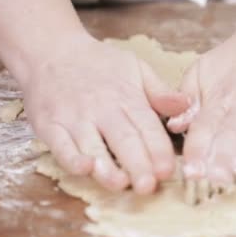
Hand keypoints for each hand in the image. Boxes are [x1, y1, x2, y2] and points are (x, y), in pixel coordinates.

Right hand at [21, 38, 188, 193]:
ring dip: (106, 167)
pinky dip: (71, 158)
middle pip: (123, 140)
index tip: (168, 170)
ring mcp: (74, 118)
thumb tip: (186, 104)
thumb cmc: (98, 63)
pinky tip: (84, 168)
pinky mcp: (49, 125)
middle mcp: (102, 109)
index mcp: (127, 97)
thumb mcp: (135, 68)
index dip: (158, 150)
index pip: (147, 127)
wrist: (50, 50)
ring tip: (120, 184)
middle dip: (137, 164)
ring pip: (92, 146)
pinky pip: (60, 145)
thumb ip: (160, 92)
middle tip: (149, 186)